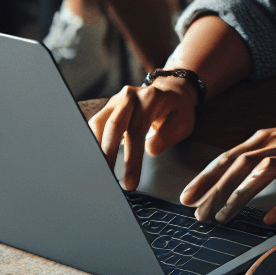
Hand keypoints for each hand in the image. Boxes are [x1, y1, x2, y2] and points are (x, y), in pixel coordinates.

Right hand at [89, 76, 197, 190]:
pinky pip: (95, 125)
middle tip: (107, 179)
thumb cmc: (177, 110)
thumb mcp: (183, 122)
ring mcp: (116, 100)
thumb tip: (149, 150)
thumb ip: (168, 135)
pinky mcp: (108, 108)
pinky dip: (92, 142)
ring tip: (98, 172)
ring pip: (98, 124)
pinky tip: (93, 159)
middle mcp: (129, 96)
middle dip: (107, 155)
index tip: (130, 183)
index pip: (136, 131)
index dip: (132, 159)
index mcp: (150, 98)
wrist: (170, 92)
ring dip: (96, 149)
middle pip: (112, 125)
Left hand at [180, 106, 275, 226]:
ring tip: (222, 218)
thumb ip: (261, 155)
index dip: (204, 177)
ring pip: (261, 175)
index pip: (227, 158)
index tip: (186, 198)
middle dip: (213, 192)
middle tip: (197, 216)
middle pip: (237, 167)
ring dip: (238, 197)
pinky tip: (268, 219)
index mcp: (267, 138)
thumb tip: (234, 177)